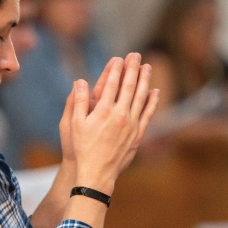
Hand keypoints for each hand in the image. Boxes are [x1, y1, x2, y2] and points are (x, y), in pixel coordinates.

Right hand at [71, 53, 158, 192]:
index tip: (118, 58)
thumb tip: (80, 81)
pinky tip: (154, 91)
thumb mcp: (73, 124)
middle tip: (135, 55)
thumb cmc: (82, 148)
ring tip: (147, 66)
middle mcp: (120, 115)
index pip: (111, 84)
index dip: (115, 69)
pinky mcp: (137, 135)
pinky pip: (147, 114)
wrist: (97, 173)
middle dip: (132, 69)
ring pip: (140, 97)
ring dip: (144, 80)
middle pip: (128, 86)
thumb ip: (78, 101)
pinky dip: (151, 101)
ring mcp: (131, 125)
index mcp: (103, 111)